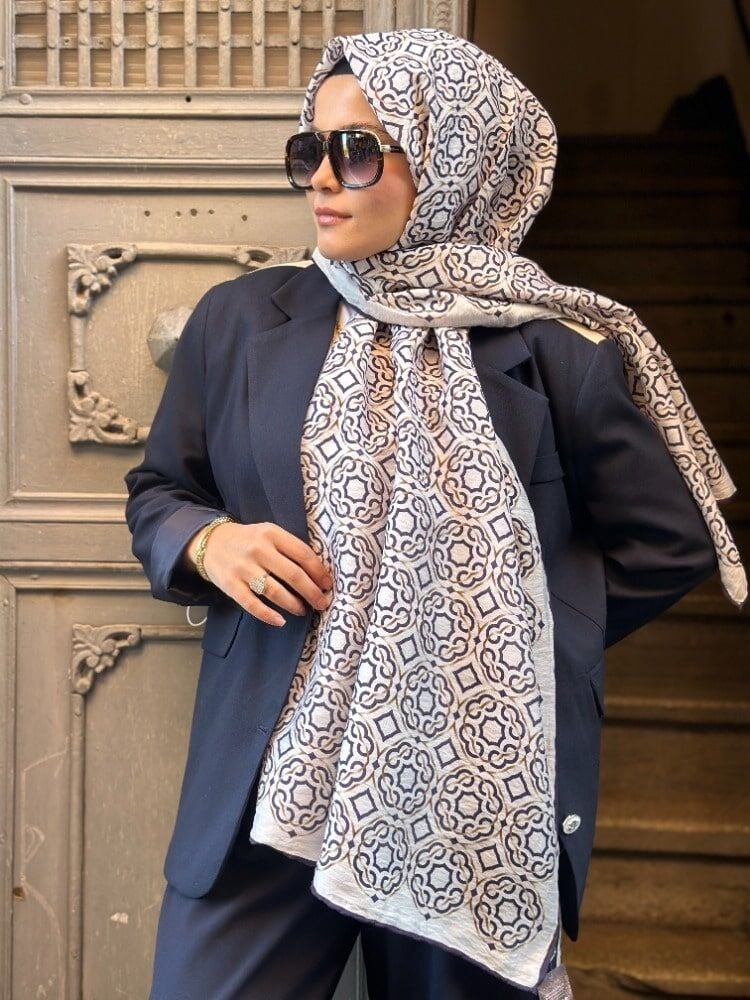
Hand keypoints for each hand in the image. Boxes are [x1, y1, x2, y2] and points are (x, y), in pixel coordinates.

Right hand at [185, 521, 332, 626]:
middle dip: (312, 592)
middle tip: (322, 603)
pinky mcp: (230, 585)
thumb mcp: (269, 534)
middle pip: (293, 575)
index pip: (303, 554)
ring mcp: (243, 568)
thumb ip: (289, 548)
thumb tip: (317, 573)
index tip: (328, 585)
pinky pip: (252, 604)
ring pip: (274, 591)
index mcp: (271, 534)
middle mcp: (258, 549)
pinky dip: (268, 615)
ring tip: (302, 610)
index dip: (319, 572)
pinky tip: (280, 621)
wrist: (211, 542)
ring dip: (293, 604)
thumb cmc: (249, 540)